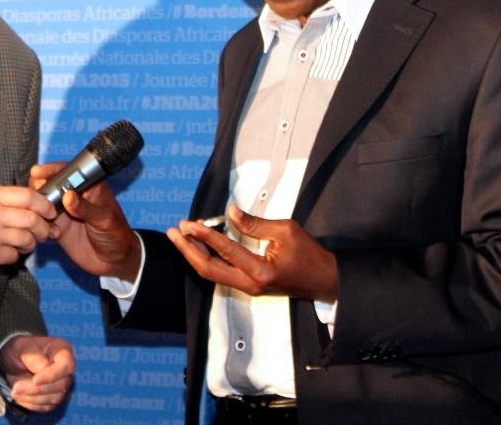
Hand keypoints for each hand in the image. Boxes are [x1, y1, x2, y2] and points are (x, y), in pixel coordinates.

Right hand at [0, 185, 55, 274]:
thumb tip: (21, 198)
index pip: (27, 196)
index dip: (44, 204)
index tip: (50, 211)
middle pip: (32, 219)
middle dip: (44, 227)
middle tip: (47, 231)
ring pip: (25, 238)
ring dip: (32, 243)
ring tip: (30, 243)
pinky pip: (12, 256)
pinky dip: (15, 256)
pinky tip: (10, 253)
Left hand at [0, 334, 73, 411]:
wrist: (15, 360)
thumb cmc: (21, 349)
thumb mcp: (23, 347)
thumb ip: (34, 357)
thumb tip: (44, 369)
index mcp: (63, 351)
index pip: (66, 365)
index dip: (52, 375)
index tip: (35, 381)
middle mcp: (65, 369)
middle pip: (61, 385)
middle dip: (38, 389)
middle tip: (16, 387)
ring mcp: (61, 385)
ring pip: (55, 398)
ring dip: (33, 398)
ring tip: (15, 392)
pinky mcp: (53, 397)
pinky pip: (46, 406)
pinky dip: (32, 404)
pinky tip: (19, 396)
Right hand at [30, 162, 140, 281]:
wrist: (115, 261)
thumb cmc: (117, 234)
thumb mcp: (105, 220)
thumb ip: (86, 208)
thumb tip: (68, 196)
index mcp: (88, 187)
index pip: (68, 171)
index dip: (52, 169)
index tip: (38, 172)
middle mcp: (74, 197)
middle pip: (51, 185)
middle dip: (40, 187)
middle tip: (35, 193)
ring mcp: (64, 212)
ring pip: (43, 203)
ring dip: (36, 206)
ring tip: (35, 212)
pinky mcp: (57, 228)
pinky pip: (42, 222)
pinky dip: (37, 224)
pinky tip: (41, 229)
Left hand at [167, 205, 338, 301]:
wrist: (325, 280)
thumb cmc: (310, 255)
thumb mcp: (286, 231)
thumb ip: (255, 223)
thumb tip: (231, 213)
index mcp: (261, 271)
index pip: (226, 251)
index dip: (205, 236)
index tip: (189, 224)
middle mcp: (250, 284)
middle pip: (209, 269)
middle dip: (189, 250)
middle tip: (175, 231)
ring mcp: (248, 287)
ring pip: (212, 273)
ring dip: (194, 255)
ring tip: (180, 237)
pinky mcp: (249, 285)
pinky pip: (221, 273)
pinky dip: (207, 258)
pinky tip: (198, 246)